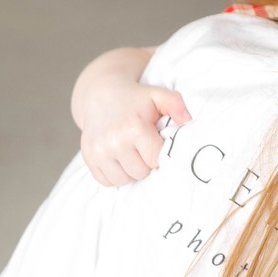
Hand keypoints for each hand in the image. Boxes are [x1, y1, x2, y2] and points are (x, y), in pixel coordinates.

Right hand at [72, 46, 189, 187]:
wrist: (101, 95)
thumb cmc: (136, 98)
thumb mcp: (159, 95)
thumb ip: (177, 105)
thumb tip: (189, 121)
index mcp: (134, 128)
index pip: (155, 160)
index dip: (159, 154)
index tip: (157, 144)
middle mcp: (114, 142)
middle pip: (140, 173)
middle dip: (146, 163)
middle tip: (144, 147)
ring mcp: (98, 152)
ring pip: (123, 180)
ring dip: (131, 171)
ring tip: (132, 153)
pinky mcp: (88, 158)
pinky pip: (106, 181)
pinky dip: (115, 175)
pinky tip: (119, 159)